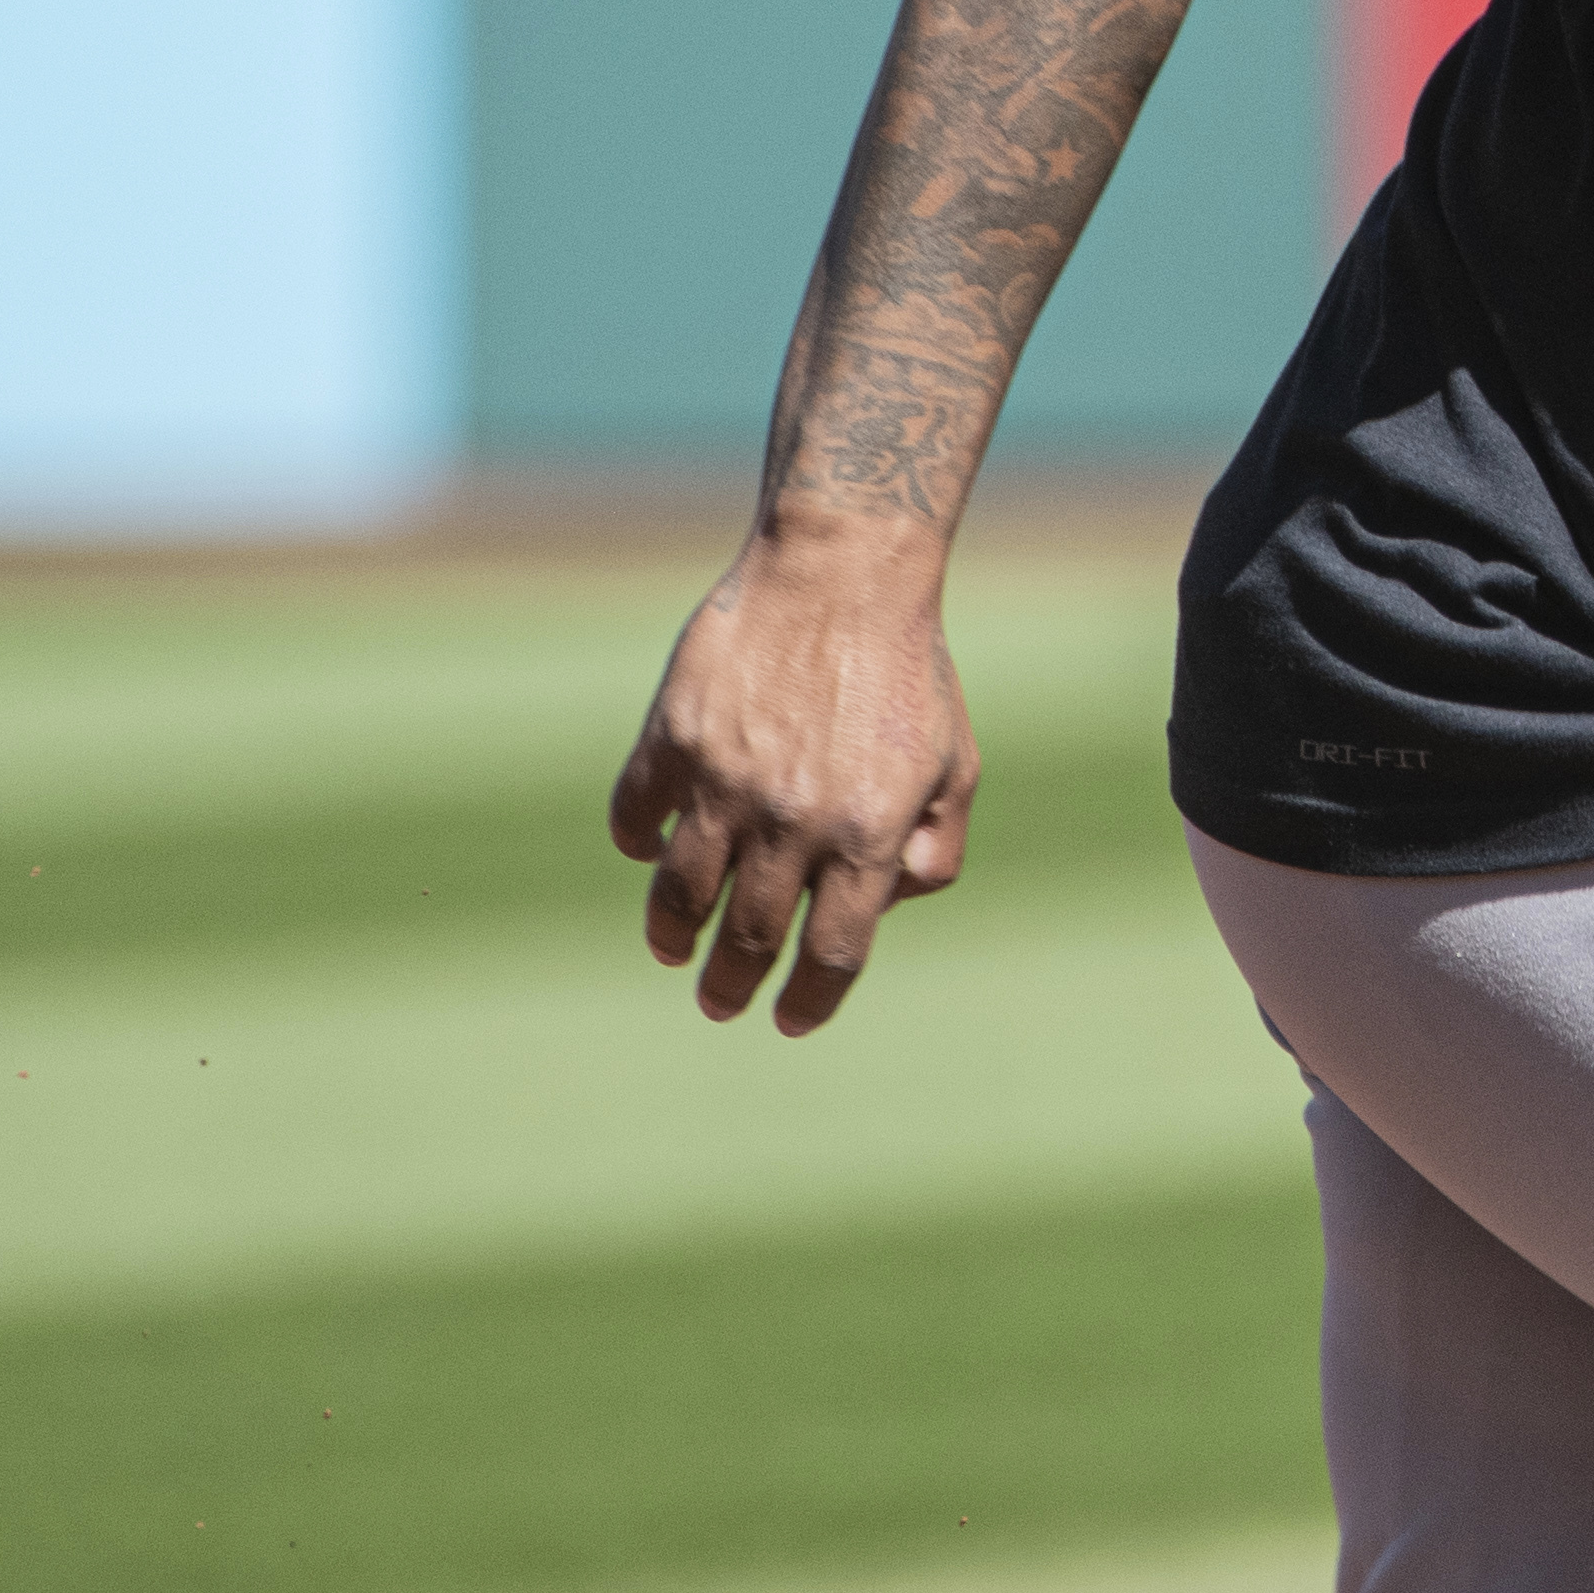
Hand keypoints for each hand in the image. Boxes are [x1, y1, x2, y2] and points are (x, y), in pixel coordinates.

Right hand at [610, 545, 980, 1034]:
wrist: (844, 571)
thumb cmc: (908, 670)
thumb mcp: (956, 762)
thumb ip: (935, 846)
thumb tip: (887, 906)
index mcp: (870, 832)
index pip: (833, 952)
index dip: (810, 999)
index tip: (790, 1021)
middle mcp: (794, 819)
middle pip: (752, 937)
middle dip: (734, 983)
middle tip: (721, 1002)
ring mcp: (726, 782)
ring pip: (681, 895)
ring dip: (674, 936)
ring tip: (675, 951)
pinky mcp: (674, 741)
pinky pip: (637, 817)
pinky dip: (638, 846)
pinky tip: (651, 855)